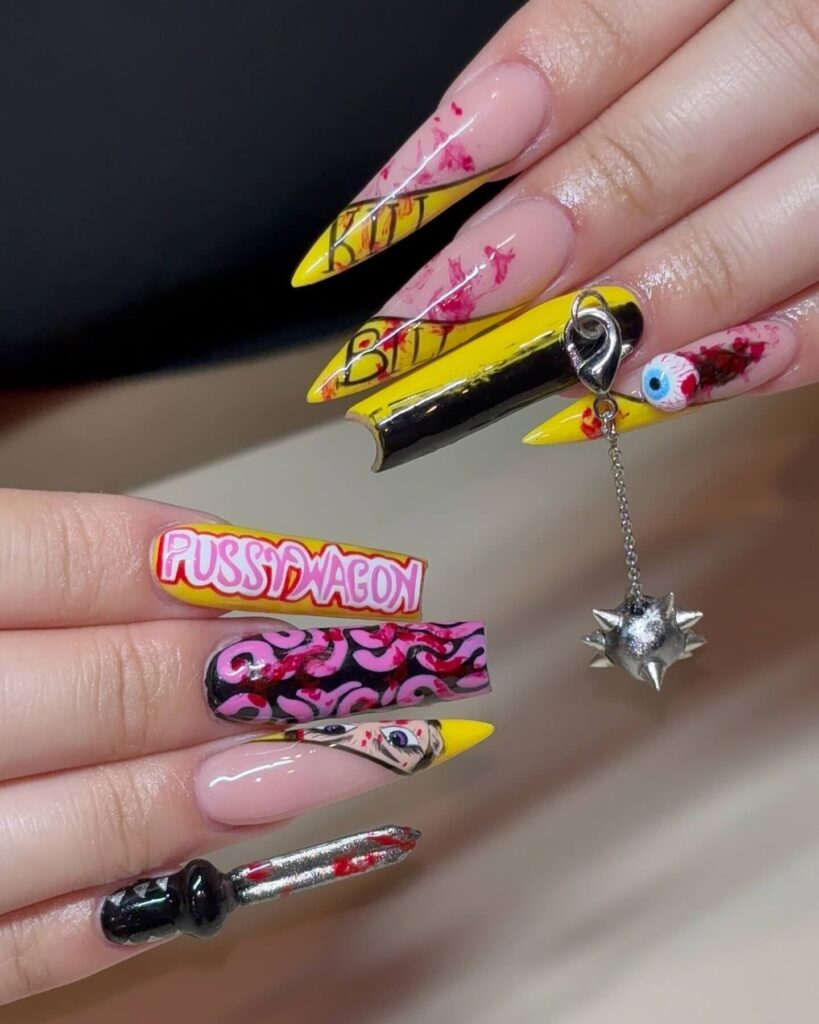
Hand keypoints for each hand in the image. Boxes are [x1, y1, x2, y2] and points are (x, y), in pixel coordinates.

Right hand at [0, 491, 489, 1002]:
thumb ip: (59, 565)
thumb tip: (218, 569)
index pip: (95, 560)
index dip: (244, 567)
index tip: (356, 580)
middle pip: (128, 687)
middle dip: (278, 675)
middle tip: (394, 668)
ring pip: (109, 820)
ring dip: (251, 785)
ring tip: (354, 757)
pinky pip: (40, 946)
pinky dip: (150, 897)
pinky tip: (243, 850)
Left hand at [298, 0, 817, 435]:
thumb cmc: (772, 25)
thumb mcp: (705, 2)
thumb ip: (618, 63)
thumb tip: (481, 167)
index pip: (586, 35)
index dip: (463, 143)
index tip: (365, 232)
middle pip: (656, 146)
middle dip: (529, 254)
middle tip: (426, 328)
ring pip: (764, 231)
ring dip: (632, 314)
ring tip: (534, 370)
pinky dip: (764, 353)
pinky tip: (660, 393)